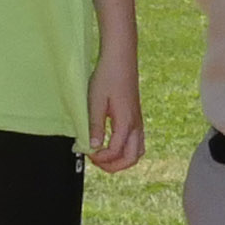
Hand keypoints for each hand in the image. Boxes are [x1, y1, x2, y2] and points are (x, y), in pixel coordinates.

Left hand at [86, 53, 146, 173]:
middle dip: (114, 166)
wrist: (120, 58)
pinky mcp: (136, 116)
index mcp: (126, 122)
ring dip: (121, 159)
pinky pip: (136, 141)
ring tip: (103, 156)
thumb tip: (93, 146)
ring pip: (137, 151)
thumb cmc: (108, 76)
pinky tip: (111, 143)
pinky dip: (125, 149)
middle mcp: (136, 124)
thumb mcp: (95, 101)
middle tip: (96, 161)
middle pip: (132, 158)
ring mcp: (138, 121)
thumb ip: (95, 126)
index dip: (101, 157)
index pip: (116, 151)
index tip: (87, 152)